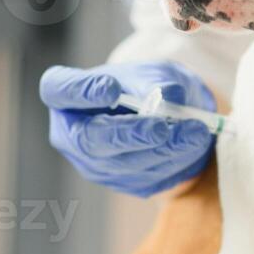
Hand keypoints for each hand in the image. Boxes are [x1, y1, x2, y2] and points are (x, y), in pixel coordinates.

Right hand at [40, 61, 215, 196]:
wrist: (168, 114)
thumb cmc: (150, 85)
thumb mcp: (157, 71)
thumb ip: (160, 80)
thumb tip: (168, 95)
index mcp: (67, 94)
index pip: (58, 90)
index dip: (80, 91)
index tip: (111, 89)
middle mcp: (71, 132)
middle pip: (88, 139)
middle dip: (127, 134)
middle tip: (161, 128)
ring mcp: (92, 162)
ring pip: (120, 163)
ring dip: (161, 150)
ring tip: (195, 132)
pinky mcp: (119, 182)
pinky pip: (143, 178)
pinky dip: (173, 161)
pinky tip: (194, 144)